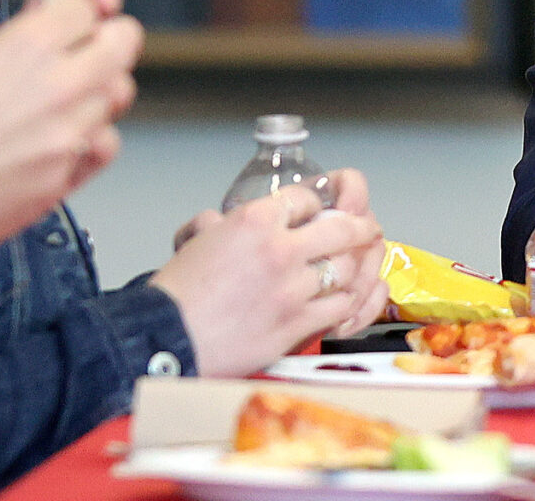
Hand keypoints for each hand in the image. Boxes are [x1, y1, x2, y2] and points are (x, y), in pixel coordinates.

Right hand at [0, 0, 139, 267]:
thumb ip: (9, 42)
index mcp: (25, 48)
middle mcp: (58, 86)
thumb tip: (41, 18)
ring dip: (102, 88)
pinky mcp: (67, 177)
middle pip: (123, 43)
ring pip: (119, 95)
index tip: (92, 2)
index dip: (92, 0)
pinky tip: (71, 136)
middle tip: (97, 42)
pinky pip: (106, 144)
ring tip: (75, 93)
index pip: (88, 6)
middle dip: (113, 35)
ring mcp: (68, 135)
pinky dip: (96, 135)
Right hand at [168, 169, 391, 338]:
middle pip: (341, 229)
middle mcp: (280, 249)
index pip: (307, 199)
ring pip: (347, 270)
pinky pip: (341, 308)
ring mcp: (293, 288)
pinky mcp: (298, 323)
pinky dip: (351, 300)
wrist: (169, 336)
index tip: (321, 210)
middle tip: (366, 227)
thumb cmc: (178, 293)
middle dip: (359, 226)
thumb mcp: (201, 237)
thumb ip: (225, 224)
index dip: (318, 203)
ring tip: (361, 261)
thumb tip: (225, 222)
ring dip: (357, 265)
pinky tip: (350, 296)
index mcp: (255, 219)